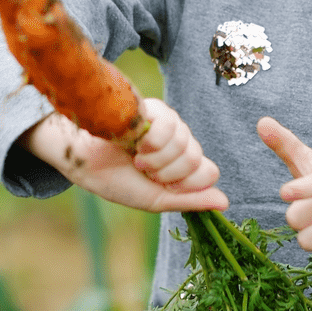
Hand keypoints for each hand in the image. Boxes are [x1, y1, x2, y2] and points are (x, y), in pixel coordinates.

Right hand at [19, 99, 227, 213]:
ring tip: (138, 157)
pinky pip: (169, 124)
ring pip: (186, 142)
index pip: (210, 171)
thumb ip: (191, 200)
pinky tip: (135, 144)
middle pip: (197, 158)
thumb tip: (226, 203)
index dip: (186, 183)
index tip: (161, 185)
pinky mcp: (155, 108)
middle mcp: (181, 142)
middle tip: (145, 170)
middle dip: (168, 172)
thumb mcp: (156, 199)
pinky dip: (151, 141)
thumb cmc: (118, 181)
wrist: (85, 161)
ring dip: (157, 158)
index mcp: (184, 165)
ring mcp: (170, 123)